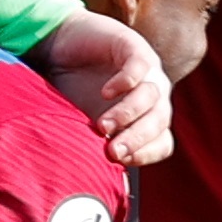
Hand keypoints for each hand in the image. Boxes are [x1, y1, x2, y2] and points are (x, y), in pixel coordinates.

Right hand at [25, 12, 172, 164]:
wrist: (60, 45)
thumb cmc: (72, 88)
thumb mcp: (82, 121)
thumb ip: (93, 142)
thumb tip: (87, 176)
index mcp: (146, 117)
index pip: (162, 143)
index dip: (146, 154)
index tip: (120, 163)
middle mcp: (154, 96)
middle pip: (160, 121)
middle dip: (137, 139)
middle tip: (112, 151)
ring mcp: (148, 71)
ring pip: (152, 96)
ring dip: (128, 114)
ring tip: (102, 126)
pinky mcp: (134, 47)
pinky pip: (140, 66)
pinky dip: (126, 81)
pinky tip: (106, 92)